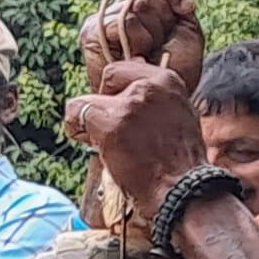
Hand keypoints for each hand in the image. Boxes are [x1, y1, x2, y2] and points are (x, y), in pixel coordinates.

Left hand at [59, 59, 209, 204]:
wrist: (183, 190)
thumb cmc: (180, 162)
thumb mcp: (178, 115)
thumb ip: (156, 98)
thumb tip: (131, 74)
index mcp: (168, 81)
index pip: (126, 68)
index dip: (117, 91)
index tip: (119, 111)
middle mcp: (150, 86)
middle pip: (107, 78)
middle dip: (105, 102)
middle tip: (114, 130)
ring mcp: (129, 105)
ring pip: (88, 100)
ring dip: (91, 122)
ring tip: (106, 144)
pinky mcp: (111, 125)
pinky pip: (75, 113)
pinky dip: (75, 130)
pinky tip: (90, 145)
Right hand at [81, 0, 203, 88]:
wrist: (159, 102)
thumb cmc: (173, 72)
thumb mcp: (186, 29)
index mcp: (142, 4)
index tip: (187, 8)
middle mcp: (120, 8)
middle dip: (164, 19)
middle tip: (161, 45)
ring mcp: (104, 19)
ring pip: (136, 4)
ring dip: (151, 32)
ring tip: (149, 54)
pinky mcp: (93, 33)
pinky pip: (121, 19)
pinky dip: (136, 37)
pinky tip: (138, 55)